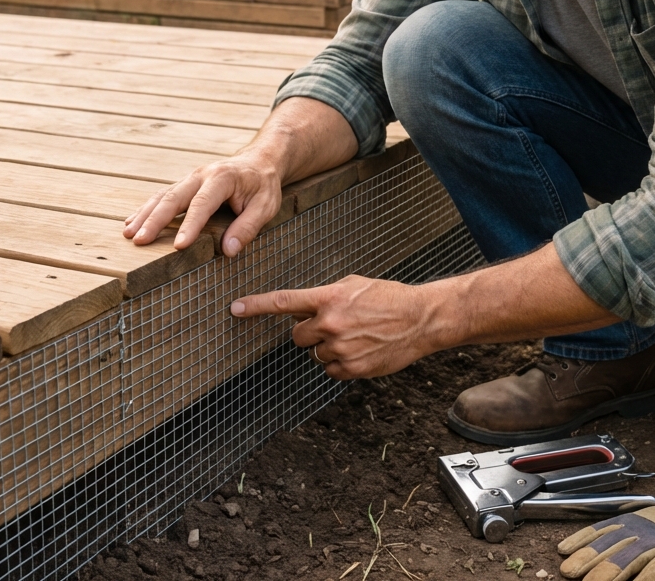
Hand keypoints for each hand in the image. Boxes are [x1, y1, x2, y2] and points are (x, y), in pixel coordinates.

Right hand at [123, 153, 283, 256]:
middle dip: (155, 220)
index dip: (190, 226)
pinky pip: (162, 195)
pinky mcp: (186, 184)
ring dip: (144, 214)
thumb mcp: (266, 205)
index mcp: (223, 178)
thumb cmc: (263, 186)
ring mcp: (191, 178)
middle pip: (173, 197)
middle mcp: (202, 175)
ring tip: (129, 234)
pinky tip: (132, 222)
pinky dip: (147, 209)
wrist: (259, 161)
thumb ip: (248, 227)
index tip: (178, 246)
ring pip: (163, 195)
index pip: (203, 204)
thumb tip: (228, 251)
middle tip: (139, 241)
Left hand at [230, 275, 443, 378]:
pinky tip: (361, 349)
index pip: (284, 302)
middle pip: (298, 336)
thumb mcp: (354, 285)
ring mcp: (341, 348)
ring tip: (356, 335)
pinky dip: (342, 362)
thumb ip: (327, 296)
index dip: (256, 306)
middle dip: (309, 331)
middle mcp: (331, 324)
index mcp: (329, 298)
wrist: (419, 318)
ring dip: (329, 347)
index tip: (236, 308)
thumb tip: (306, 308)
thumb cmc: (388, 298)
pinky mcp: (352, 368)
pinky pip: (331, 370)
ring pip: (316, 354)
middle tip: (334, 324)